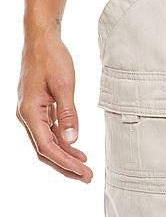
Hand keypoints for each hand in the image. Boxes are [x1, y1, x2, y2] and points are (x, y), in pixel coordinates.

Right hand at [17, 26, 92, 181]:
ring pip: (47, 142)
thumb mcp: (65, 86)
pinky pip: (49, 131)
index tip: (83, 172)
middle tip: (87, 178)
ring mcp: (32, 112)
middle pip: (46, 150)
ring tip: (84, 168)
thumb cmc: (52, 58)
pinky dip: (63, 142)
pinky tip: (76, 148)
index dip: (66, 162)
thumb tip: (72, 140)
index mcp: (30, 111)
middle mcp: (27, 115)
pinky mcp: (39, 107)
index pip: (47, 146)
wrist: (42, 39)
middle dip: (66, 166)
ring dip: (66, 156)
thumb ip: (68, 114)